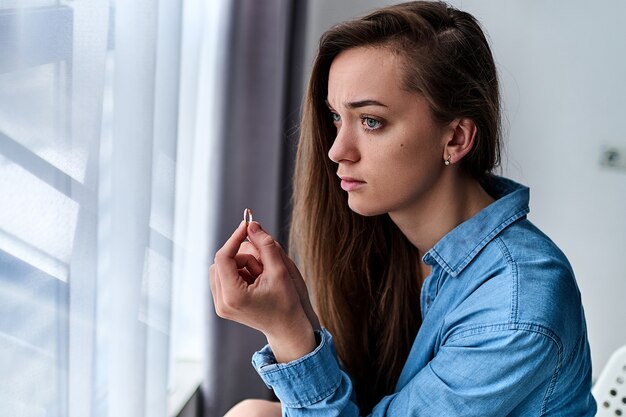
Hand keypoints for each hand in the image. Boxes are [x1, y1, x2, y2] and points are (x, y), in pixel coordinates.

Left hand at [209, 220, 315, 362]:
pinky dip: (238, 273)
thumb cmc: (287, 301)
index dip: (234, 238)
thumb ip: (265, 245)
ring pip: (221, 269)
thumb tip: (252, 224)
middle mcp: (222, 303)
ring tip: (259, 276)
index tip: (247, 227)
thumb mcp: (279, 270)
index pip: (223, 258)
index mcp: (234, 296)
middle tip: (262, 265)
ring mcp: (220, 306)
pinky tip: (253, 282)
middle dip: (241, 256)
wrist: (287, 328)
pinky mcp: (223, 306)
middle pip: (221, 262)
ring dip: (240, 265)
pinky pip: (223, 278)